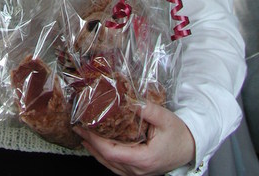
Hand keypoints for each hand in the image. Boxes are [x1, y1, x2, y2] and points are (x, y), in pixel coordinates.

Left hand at [73, 102, 195, 175]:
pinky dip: (104, 156)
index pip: (112, 152)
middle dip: (90, 143)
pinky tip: (97, 147)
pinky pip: (116, 166)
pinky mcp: (138, 171)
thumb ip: (147, 108)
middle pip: (107, 159)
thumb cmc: (178, 134)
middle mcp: (138, 170)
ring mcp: (138, 173)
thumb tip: (128, 99)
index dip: (95, 141)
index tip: (84, 128)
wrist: (190, 148)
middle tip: (77, 128)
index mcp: (144, 158)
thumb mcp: (165, 118)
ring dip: (94, 151)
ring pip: (110, 165)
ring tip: (83, 136)